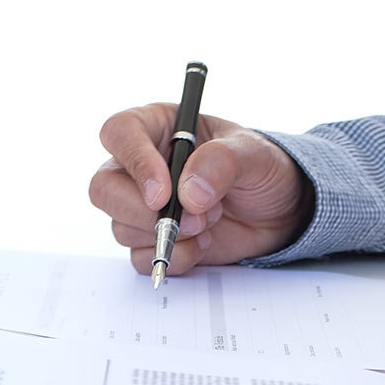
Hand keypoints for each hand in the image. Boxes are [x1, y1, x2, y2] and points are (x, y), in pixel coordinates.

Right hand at [88, 104, 314, 276]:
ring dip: (169, 234)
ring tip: (211, 222)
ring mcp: (143, 206)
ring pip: (121, 227)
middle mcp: (142, 166)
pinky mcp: (153, 240)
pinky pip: (140, 257)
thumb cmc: (261, 170)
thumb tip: (188, 193)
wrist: (279, 212)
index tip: (163, 192)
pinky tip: (203, 245)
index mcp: (159, 127)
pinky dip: (174, 257)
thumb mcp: (254, 154)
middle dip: (142, 211)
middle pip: (105, 188)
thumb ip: (222, 162)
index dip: (135, 162)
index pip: (120, 133)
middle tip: (191, 219)